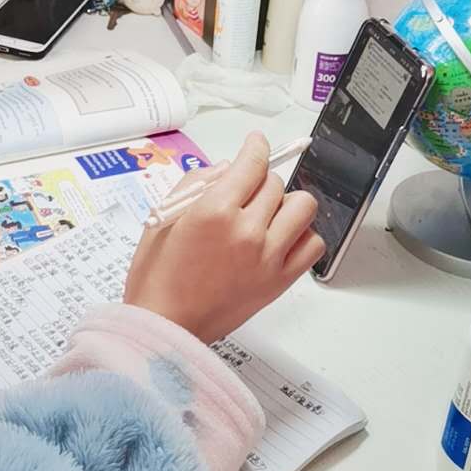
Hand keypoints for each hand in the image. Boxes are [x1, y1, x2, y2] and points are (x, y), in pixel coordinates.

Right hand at [124, 132, 324, 343]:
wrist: (166, 326)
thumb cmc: (157, 277)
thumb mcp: (164, 218)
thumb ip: (196, 184)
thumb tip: (227, 169)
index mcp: (214, 210)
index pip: (252, 163)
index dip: (256, 147)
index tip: (256, 144)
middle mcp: (247, 230)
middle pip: (274, 183)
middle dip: (259, 181)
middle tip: (244, 192)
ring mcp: (268, 256)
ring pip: (302, 206)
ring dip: (286, 203)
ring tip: (267, 215)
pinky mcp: (280, 280)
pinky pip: (312, 244)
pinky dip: (301, 235)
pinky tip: (280, 239)